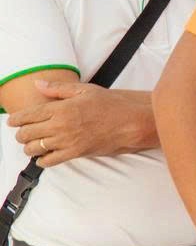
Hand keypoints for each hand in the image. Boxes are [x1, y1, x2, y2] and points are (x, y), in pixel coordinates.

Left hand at [8, 81, 150, 165]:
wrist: (131, 122)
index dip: (16, 119)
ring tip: (34, 143)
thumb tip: (38, 84)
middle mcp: (61, 125)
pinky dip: (42, 159)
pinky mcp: (75, 153)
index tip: (13, 120)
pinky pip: (48, 161)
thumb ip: (58, 89)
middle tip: (24, 131)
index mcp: (61, 108)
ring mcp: (67, 141)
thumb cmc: (111, 105)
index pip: (27, 115)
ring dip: (30, 146)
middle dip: (21, 133)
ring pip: (34, 148)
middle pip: (26, 133)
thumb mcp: (85, 90)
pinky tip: (45, 154)